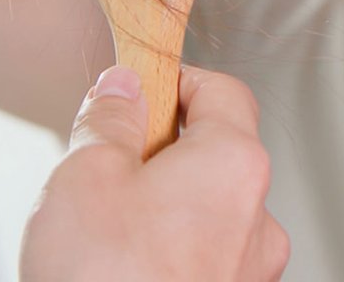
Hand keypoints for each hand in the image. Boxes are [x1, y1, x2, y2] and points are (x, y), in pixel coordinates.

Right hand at [19, 65, 287, 281]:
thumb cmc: (106, 281)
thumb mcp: (86, 174)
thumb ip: (110, 120)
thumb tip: (121, 90)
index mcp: (234, 165)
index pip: (223, 91)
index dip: (175, 81)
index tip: (136, 88)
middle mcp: (256, 218)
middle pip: (214, 157)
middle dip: (159, 156)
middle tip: (104, 170)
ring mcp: (248, 273)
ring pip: (206, 217)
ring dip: (163, 213)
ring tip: (104, 234)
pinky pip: (201, 263)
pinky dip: (167, 257)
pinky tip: (121, 270)